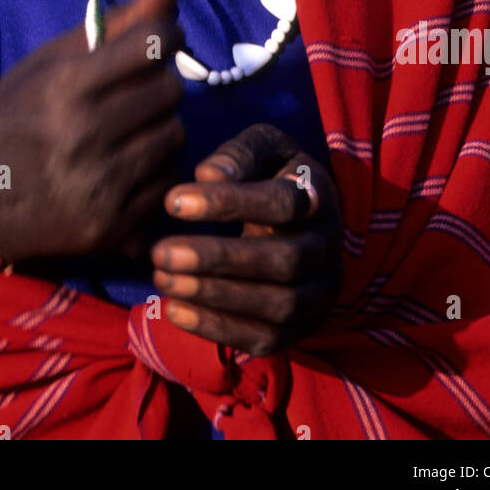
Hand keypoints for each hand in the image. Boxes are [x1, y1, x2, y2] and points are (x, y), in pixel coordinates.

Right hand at [0, 0, 184, 265]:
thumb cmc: (6, 120)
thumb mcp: (46, 64)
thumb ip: (114, 25)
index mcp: (65, 87)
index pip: (154, 44)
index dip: (166, 33)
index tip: (160, 38)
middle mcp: (86, 134)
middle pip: (170, 90)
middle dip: (160, 81)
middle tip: (135, 88)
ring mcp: (101, 185)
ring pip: (175, 135)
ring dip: (159, 125)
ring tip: (128, 127)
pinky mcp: (112, 226)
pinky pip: (167, 181)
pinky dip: (155, 168)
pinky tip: (126, 164)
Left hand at [150, 123, 341, 356]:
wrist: (300, 224)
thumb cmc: (270, 176)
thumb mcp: (261, 150)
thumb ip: (239, 156)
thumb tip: (207, 175)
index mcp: (319, 197)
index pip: (282, 203)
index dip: (228, 203)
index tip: (172, 202)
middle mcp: (328, 248)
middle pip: (284, 261)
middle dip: (218, 259)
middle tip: (160, 252)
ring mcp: (321, 292)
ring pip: (279, 305)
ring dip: (216, 296)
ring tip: (163, 279)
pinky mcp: (302, 327)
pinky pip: (267, 338)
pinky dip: (220, 329)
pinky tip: (176, 310)